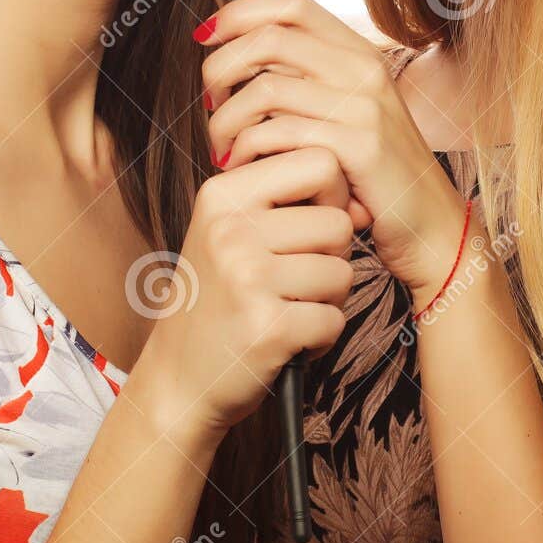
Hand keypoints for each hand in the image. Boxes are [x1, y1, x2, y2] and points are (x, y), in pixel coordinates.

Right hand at [137, 147, 354, 441]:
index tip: (307, 228)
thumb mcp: (231, 232)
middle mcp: (231, 229)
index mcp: (222, 195)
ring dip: (327, 300)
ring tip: (286, 310)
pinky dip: (320, 337)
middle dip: (331, 257)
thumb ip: (287, 202)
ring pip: (342, 272)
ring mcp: (247, 278)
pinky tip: (286, 340)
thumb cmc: (216, 300)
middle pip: (338, 222)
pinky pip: (334, 319)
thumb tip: (365, 203)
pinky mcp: (267, 327)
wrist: (177, 379)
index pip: (319, 162)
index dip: (331, 197)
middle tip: (293, 282)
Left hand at [196, 0, 468, 301]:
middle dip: (220, 67)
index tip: (206, 37)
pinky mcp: (360, 147)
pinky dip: (246, 149)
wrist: (430, 227)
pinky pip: (280, 133)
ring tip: (220, 147)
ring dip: (226, 118)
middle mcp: (364, 71)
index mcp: (359, 54)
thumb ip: (307, 83)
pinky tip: (239, 167)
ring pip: (265, 88)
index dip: (240, 12)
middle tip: (208, 103)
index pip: (291, 4)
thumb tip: (241, 58)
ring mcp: (365, 107)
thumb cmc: (376, 178)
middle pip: (269, 38)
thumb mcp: (347, 116)